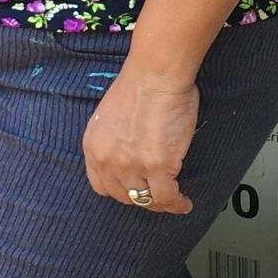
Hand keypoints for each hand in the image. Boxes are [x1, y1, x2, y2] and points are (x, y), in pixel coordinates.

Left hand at [83, 64, 198, 216]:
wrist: (156, 74)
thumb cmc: (141, 84)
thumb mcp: (110, 116)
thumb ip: (115, 140)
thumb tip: (131, 153)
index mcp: (93, 146)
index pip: (101, 185)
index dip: (120, 190)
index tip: (134, 190)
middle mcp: (108, 160)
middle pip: (123, 196)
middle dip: (141, 198)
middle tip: (157, 194)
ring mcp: (131, 165)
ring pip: (146, 200)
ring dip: (161, 203)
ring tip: (173, 200)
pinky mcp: (157, 166)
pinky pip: (166, 197)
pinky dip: (177, 203)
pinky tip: (184, 202)